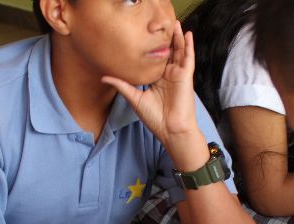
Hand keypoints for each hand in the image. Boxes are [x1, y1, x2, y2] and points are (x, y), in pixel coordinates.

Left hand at [101, 21, 199, 153]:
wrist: (171, 130)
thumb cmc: (155, 119)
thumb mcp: (135, 99)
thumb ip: (122, 85)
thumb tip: (104, 77)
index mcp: (157, 80)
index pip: (154, 59)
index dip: (150, 47)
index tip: (143, 35)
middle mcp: (168, 76)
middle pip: (167, 52)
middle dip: (165, 38)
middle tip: (160, 23)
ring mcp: (178, 75)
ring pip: (178, 51)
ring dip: (177, 37)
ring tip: (174, 22)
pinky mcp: (185, 76)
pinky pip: (189, 58)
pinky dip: (189, 45)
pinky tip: (188, 33)